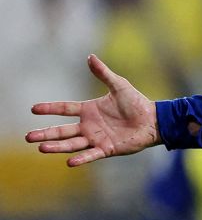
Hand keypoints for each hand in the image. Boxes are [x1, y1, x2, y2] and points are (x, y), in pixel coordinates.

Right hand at [25, 54, 159, 166]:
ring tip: (41, 148)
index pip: (64, 109)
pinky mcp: (107, 149)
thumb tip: (90, 56)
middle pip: (62, 130)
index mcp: (89, 110)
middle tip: (28, 137)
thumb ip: (103, 73)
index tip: (33, 109)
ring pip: (72, 144)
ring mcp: (96, 138)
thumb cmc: (137, 102)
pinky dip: (81, 158)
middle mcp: (89, 125)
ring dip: (57, 146)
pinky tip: (69, 162)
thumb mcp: (119, 85)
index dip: (49, 108)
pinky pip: (91, 154)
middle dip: (45, 133)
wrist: (153, 119)